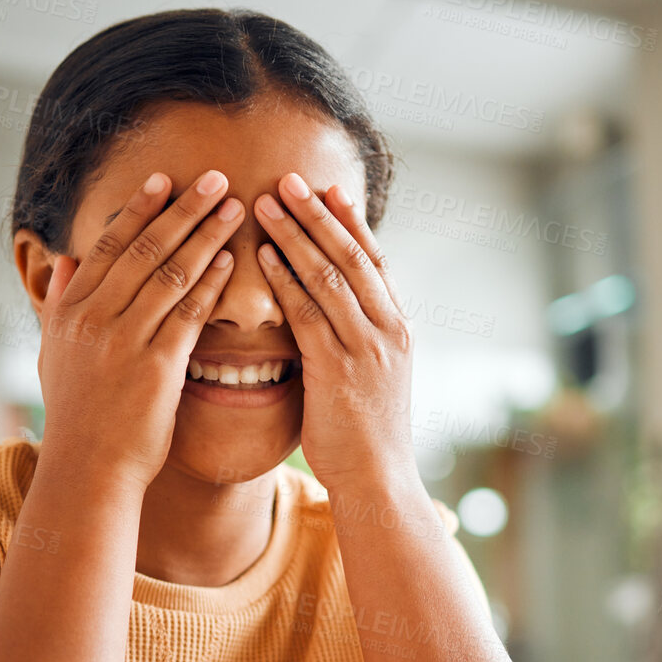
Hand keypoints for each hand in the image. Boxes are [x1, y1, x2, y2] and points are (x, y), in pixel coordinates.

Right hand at [34, 169, 244, 492]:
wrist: (87, 470)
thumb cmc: (77, 416)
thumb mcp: (53, 354)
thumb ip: (59, 304)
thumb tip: (64, 260)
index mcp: (71, 311)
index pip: (108, 245)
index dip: (138, 209)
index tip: (163, 179)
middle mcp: (94, 319)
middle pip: (144, 249)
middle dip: (182, 209)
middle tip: (215, 179)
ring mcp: (124, 342)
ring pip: (169, 275)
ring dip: (205, 236)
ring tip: (234, 208)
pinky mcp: (155, 368)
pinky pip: (188, 314)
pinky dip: (209, 284)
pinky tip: (230, 262)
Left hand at [251, 172, 419, 498]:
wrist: (380, 482)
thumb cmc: (367, 440)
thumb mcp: (372, 382)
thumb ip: (357, 345)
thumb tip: (333, 322)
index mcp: (399, 330)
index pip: (375, 262)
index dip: (351, 223)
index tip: (329, 190)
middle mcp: (388, 331)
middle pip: (353, 256)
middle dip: (320, 215)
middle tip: (290, 179)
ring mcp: (366, 348)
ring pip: (329, 276)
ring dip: (296, 236)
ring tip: (266, 203)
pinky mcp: (339, 369)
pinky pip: (308, 314)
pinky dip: (285, 281)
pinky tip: (262, 258)